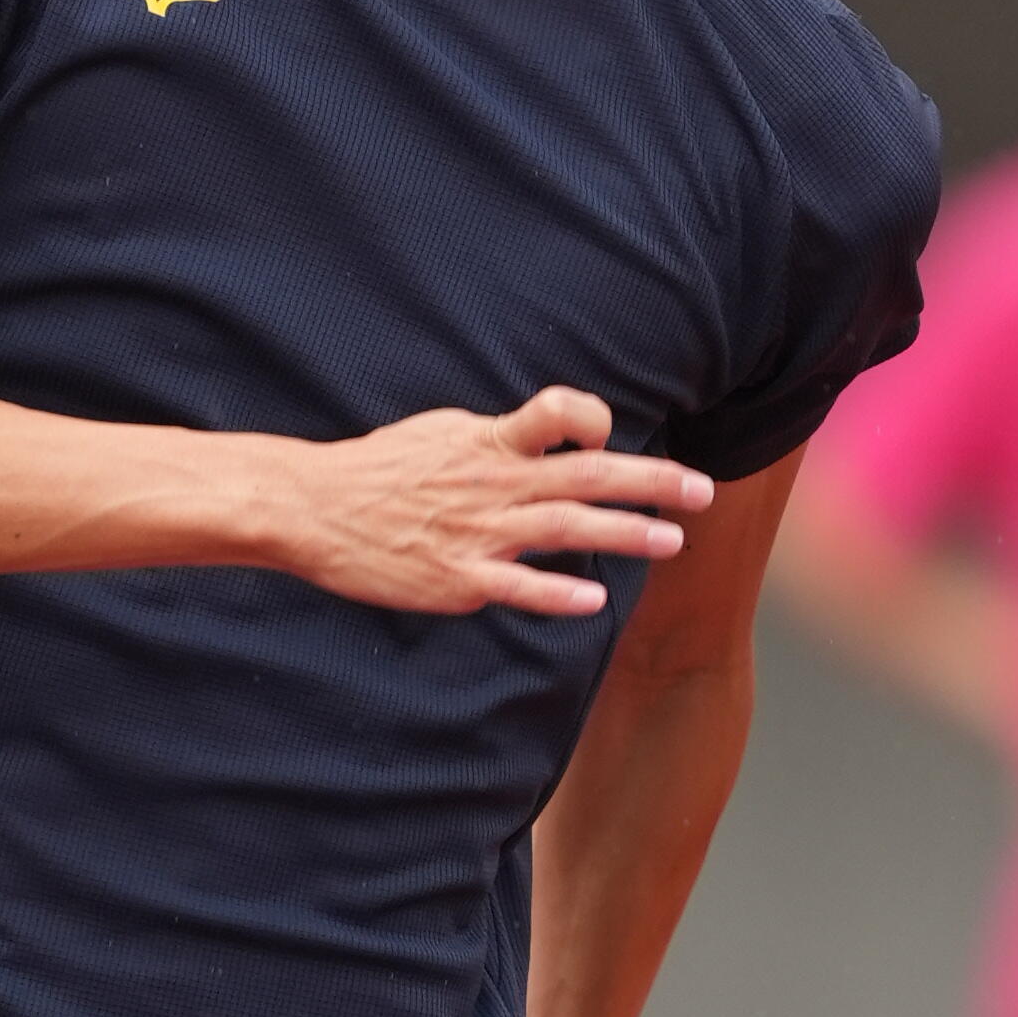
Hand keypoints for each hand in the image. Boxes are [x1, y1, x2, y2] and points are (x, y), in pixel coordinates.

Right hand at [280, 388, 710, 621]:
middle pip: (586, 475)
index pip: (558, 416)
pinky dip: (556, 594)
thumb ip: (499, 438)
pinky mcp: (457, 579)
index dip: (593, 419)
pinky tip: (594, 601)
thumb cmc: (379, 468)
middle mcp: (493, 484)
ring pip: (565, 530)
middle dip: (650, 482)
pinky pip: (517, 587)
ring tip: (672, 540)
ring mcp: (477, 533)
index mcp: (489, 443)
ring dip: (624, 535)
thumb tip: (545, 435)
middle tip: (702, 490)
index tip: (612, 432)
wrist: (314, 509)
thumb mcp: (442, 431)